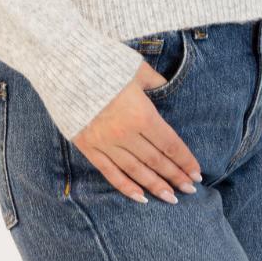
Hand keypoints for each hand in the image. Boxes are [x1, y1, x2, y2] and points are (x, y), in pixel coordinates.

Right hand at [72, 61, 202, 204]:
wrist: (64, 67)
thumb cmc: (104, 63)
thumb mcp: (136, 68)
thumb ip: (153, 81)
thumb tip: (164, 86)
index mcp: (142, 114)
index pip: (170, 144)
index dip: (185, 160)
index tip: (197, 172)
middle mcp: (126, 133)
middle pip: (156, 160)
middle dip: (176, 176)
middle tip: (191, 189)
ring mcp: (106, 143)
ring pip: (136, 171)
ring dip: (155, 186)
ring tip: (171, 198)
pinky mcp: (88, 147)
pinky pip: (110, 172)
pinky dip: (126, 186)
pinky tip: (140, 197)